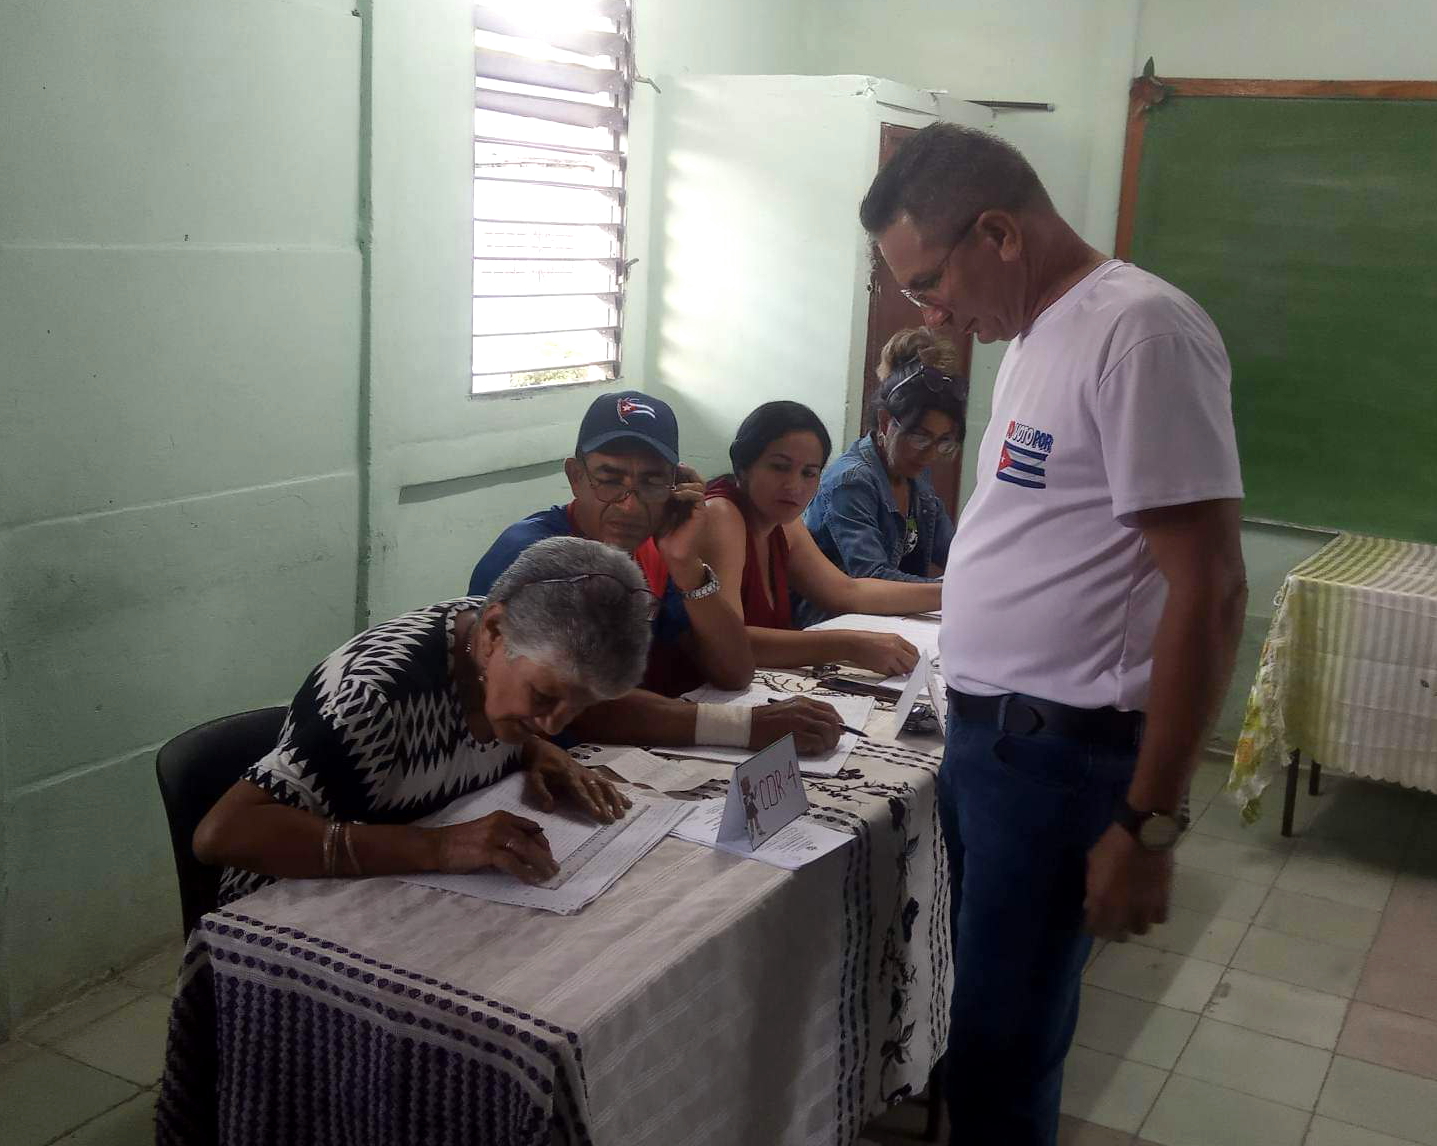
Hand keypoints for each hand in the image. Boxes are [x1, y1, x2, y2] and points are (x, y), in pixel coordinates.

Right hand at [432, 810, 558, 883]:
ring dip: (539, 864)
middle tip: (554, 868)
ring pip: (525, 850)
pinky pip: (512, 863)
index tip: (549, 854)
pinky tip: (530, 880)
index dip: (543, 842)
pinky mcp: (487, 851)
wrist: (437, 845)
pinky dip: (524, 872)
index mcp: (503, 817)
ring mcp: (494, 836)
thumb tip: (526, 854)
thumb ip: (505, 837)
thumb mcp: (487, 832)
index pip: (531, 828)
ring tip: (547, 876)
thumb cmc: (461, 842)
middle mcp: (501, 823)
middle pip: (531, 840)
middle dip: (545, 855)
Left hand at [524, 740, 631, 823]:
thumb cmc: (540, 766)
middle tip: (612, 819)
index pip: (580, 791)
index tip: (597, 813)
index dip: (589, 802)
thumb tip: (549, 808)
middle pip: (596, 790)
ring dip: (615, 799)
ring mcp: (589, 774)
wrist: (545, 749)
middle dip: (605, 805)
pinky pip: (607, 783)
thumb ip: (541, 792)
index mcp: (568, 775)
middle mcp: (582, 774)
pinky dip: (618, 793)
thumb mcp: (534, 777)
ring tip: (623, 813)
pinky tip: (627, 803)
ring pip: (606, 785)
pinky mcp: (593, 774)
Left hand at [654, 464, 707, 578]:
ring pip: (698, 483)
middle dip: (684, 470)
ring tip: (671, 484)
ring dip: (685, 481)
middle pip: (695, 477)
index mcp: (683, 499)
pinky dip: (687, 491)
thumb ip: (658, 498)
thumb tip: (646, 482)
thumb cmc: (665, 536)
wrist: (673, 555)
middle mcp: (692, 500)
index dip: (677, 471)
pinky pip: (698, 495)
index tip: (663, 466)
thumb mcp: (658, 513)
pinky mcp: (701, 512)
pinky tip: (675, 494)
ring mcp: (698, 506)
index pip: (685, 478)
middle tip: (672, 468)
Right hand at [750, 697, 842, 755]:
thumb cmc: (766, 720)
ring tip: (822, 748)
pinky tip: (812, 750)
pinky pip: (816, 742)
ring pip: (827, 731)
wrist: (748, 725)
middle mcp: (803, 709)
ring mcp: (799, 721)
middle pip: (832, 721)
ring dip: (829, 742)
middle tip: (831, 743)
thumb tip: (826, 725)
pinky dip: (818, 748)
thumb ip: (805, 713)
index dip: (838, 721)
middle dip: (836, 734)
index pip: (829, 709)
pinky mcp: (795, 734)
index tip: (839, 730)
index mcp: (802, 702)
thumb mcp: (788, 709)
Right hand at [844, 632, 920, 676]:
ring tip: (896, 667)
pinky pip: (892, 673)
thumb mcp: (886, 637)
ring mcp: (889, 659)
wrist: (853, 644)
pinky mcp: (882, 667)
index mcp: (897, 639)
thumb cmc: (866, 640)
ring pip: (903, 670)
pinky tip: (887, 668)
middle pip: (911, 662)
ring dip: (902, 671)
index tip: (916, 661)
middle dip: (912, 667)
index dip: (917, 658)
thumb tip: (908, 655)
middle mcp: (894, 649)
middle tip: (909, 668)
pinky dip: (892, 673)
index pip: (914, 651)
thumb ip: (899, 646)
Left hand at [1084, 823, 1172, 939]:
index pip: (1095, 928)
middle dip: (1114, 931)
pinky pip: (1159, 919)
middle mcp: (1122, 910)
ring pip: (1140, 930)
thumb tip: (1090, 904)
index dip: (1093, 928)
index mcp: (1101, 900)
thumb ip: (1091, 886)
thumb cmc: (1112, 844)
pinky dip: (1153, 915)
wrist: (1143, 834)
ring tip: (1132, 915)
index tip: (1093, 924)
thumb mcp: (1093, 862)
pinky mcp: (1162, 901)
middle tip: (1113, 922)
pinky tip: (1149, 907)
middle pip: (1118, 936)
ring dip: (1134, 924)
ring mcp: (1144, 907)